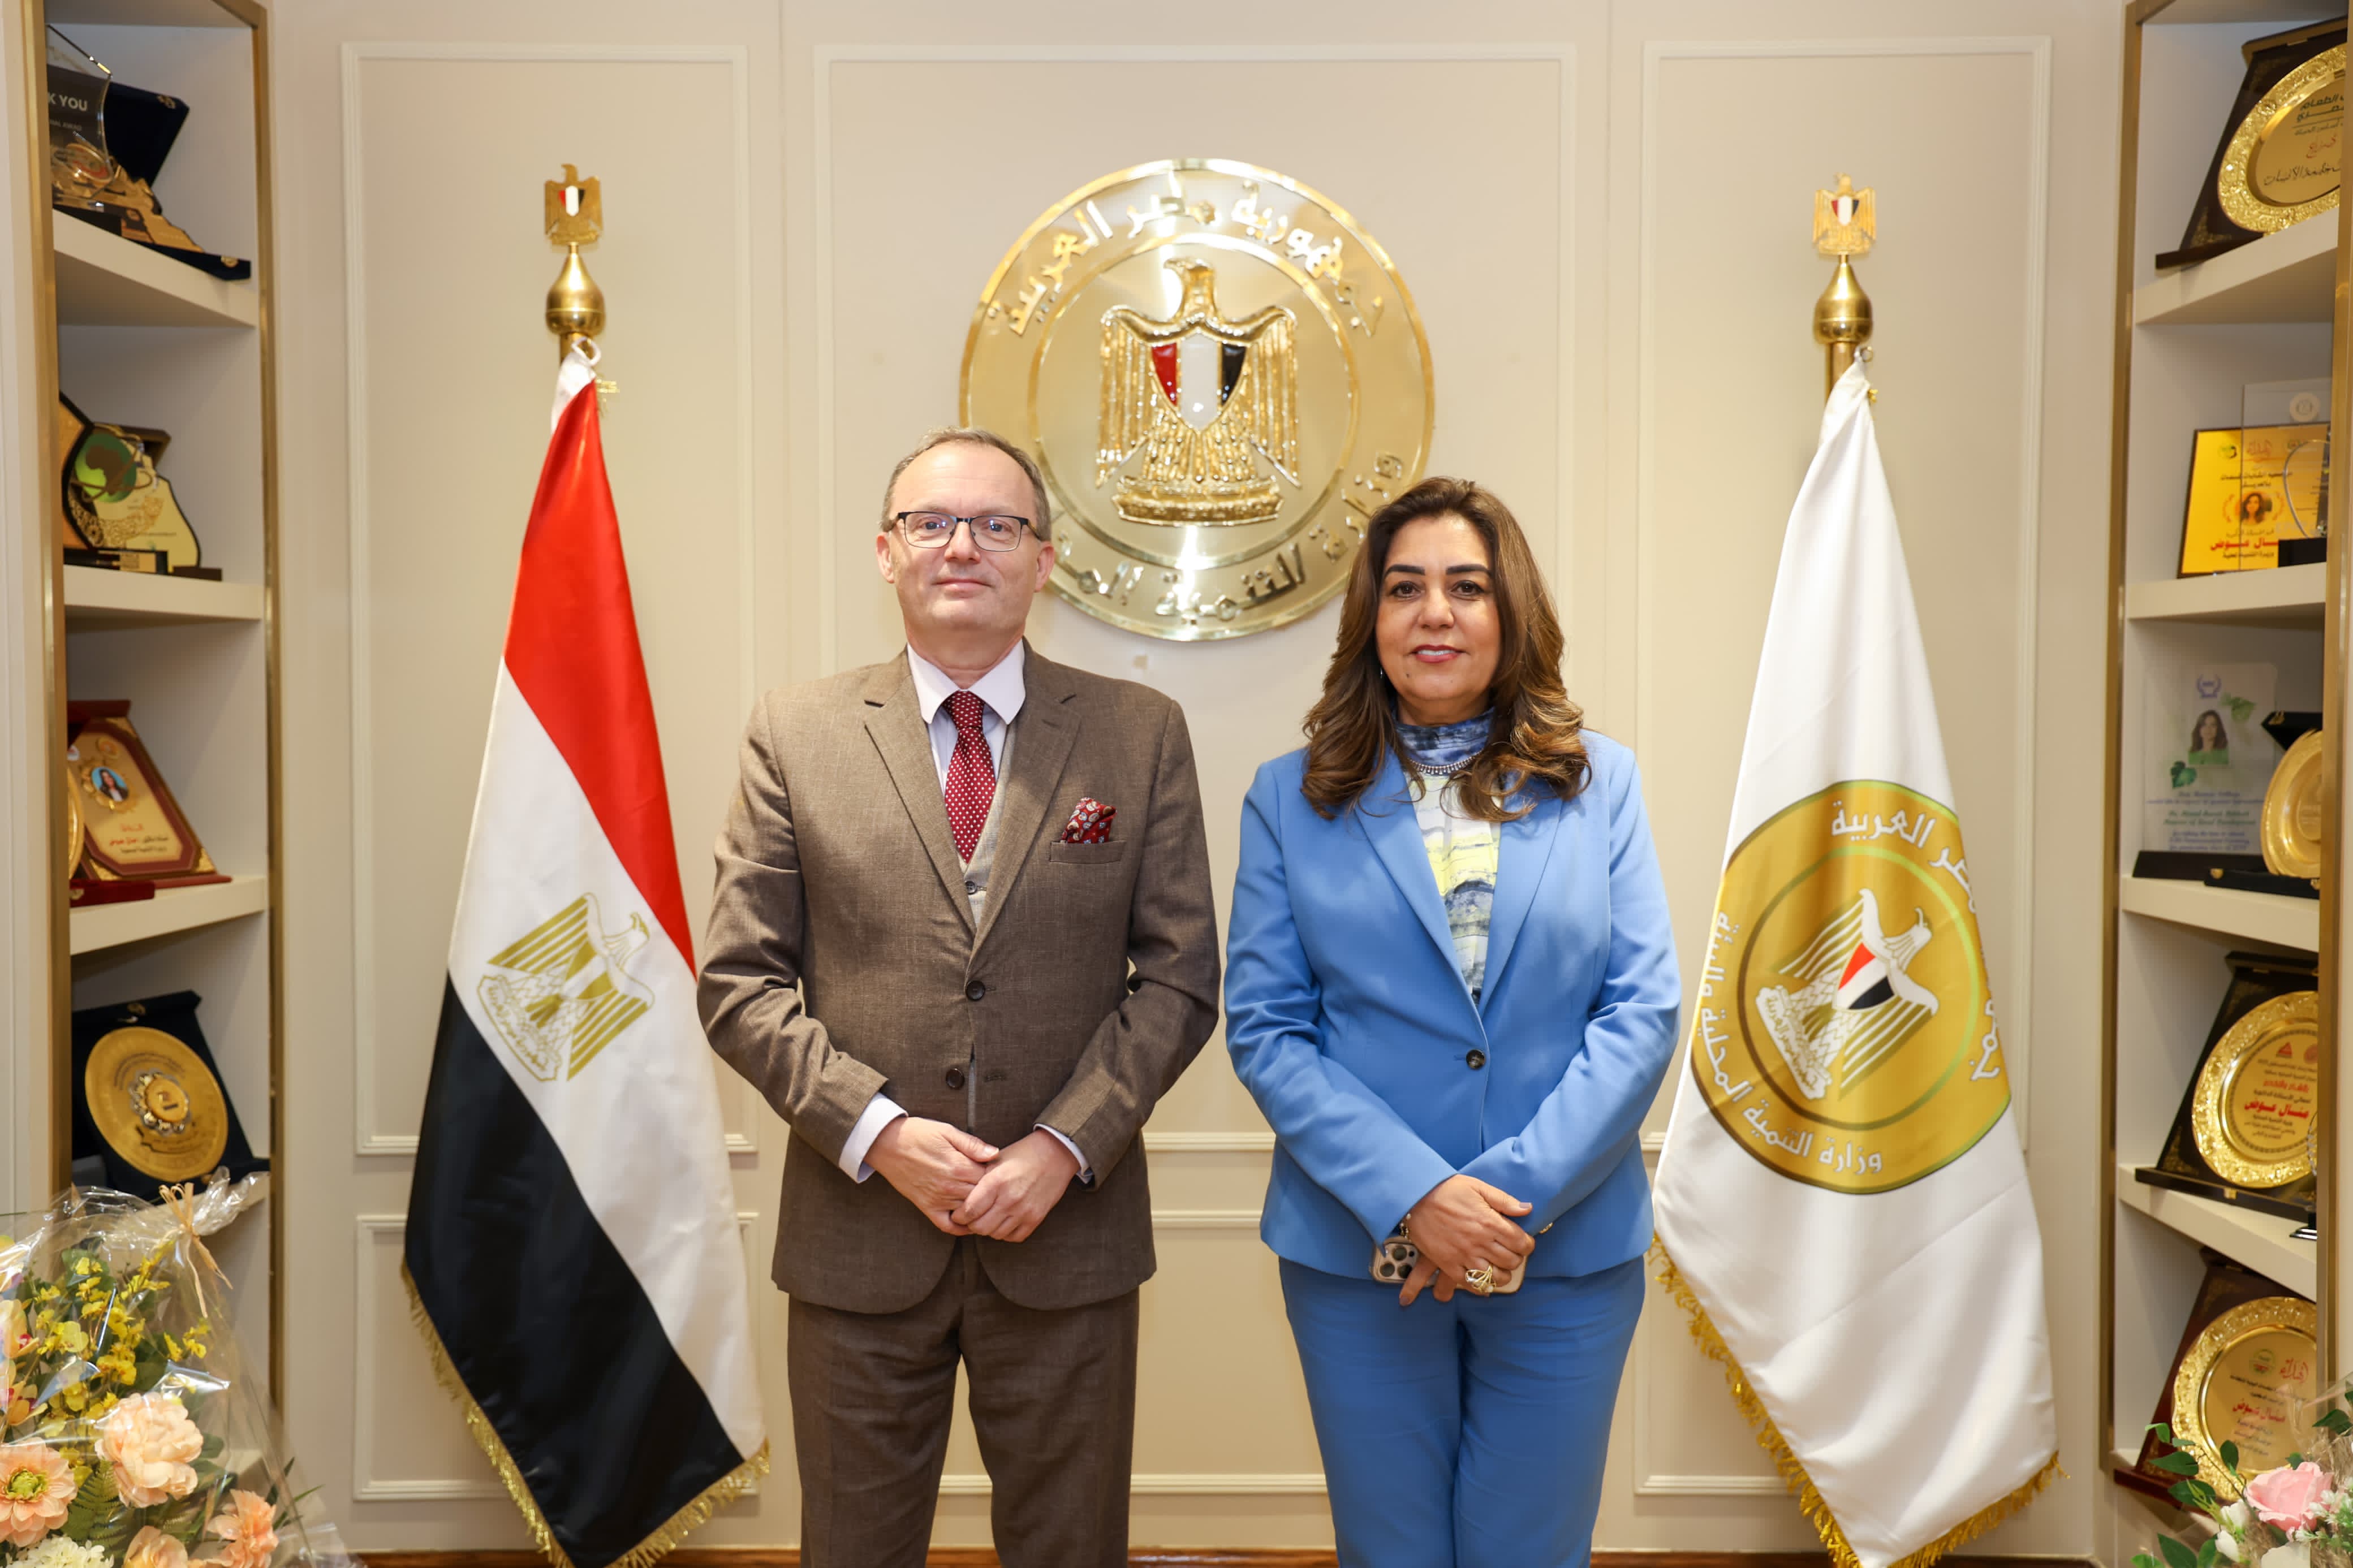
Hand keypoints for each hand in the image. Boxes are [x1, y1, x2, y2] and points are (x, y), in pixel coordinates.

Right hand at [868, 1116, 997, 1234]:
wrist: (887, 1144)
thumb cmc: (918, 1134)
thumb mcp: (947, 1131)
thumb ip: (972, 1144)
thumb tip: (995, 1154)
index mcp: (959, 1166)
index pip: (990, 1179)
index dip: (998, 1176)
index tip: (1001, 1173)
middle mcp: (951, 1186)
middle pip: (983, 1197)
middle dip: (992, 1194)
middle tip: (999, 1190)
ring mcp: (938, 1199)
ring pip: (969, 1212)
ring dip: (980, 1209)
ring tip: (990, 1204)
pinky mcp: (927, 1208)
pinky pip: (948, 1226)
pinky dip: (961, 1227)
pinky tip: (970, 1221)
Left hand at [951, 1129, 1080, 1242]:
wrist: (1055, 1154)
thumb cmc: (1021, 1155)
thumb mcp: (995, 1160)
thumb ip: (977, 1179)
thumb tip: (959, 1197)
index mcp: (996, 1182)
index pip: (969, 1210)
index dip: (959, 1216)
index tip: (958, 1213)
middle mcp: (1009, 1199)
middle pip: (980, 1227)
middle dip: (971, 1225)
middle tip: (971, 1218)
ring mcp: (1024, 1211)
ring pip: (995, 1234)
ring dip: (988, 1229)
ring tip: (987, 1218)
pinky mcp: (1036, 1218)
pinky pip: (1014, 1237)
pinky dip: (1005, 1233)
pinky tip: (1004, 1222)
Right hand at [1395, 1175, 1533, 1306]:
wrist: (1415, 1197)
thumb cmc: (1447, 1189)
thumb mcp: (1478, 1187)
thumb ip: (1504, 1200)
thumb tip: (1527, 1209)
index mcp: (1489, 1221)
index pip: (1521, 1242)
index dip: (1527, 1245)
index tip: (1525, 1243)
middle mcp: (1479, 1241)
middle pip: (1511, 1261)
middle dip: (1517, 1259)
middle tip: (1512, 1254)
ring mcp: (1463, 1255)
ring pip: (1494, 1277)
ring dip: (1502, 1275)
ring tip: (1500, 1269)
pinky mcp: (1448, 1264)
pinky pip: (1469, 1283)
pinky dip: (1480, 1286)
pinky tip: (1483, 1280)